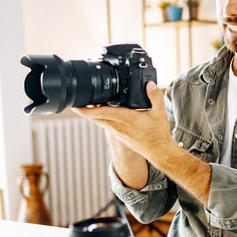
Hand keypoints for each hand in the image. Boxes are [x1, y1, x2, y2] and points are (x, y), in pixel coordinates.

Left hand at [74, 82, 210, 202]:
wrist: (159, 152)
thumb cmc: (158, 135)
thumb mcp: (160, 113)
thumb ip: (155, 96)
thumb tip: (150, 84)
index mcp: (125, 119)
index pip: (101, 113)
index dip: (86, 110)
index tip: (76, 105)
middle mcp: (118, 126)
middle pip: (95, 117)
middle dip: (84, 110)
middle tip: (76, 101)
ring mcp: (117, 132)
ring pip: (100, 121)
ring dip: (92, 114)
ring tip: (87, 104)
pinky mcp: (119, 136)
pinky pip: (106, 125)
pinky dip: (101, 118)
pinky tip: (102, 113)